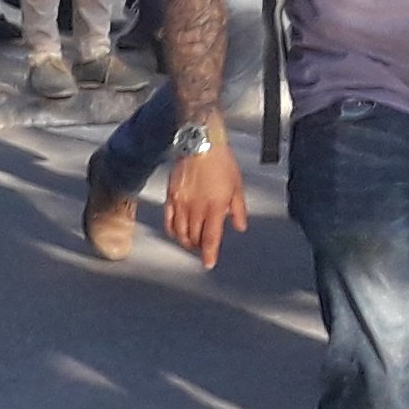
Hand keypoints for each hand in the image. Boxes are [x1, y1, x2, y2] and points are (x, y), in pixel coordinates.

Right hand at [163, 135, 245, 267]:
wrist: (200, 143)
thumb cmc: (221, 161)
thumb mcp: (237, 186)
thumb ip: (238, 210)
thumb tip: (240, 227)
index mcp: (215, 206)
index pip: (211, 238)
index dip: (209, 254)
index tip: (208, 264)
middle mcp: (197, 208)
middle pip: (194, 237)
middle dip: (199, 247)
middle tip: (203, 248)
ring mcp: (181, 203)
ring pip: (180, 232)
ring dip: (186, 241)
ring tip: (191, 242)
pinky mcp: (171, 196)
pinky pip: (168, 220)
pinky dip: (172, 231)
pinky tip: (177, 232)